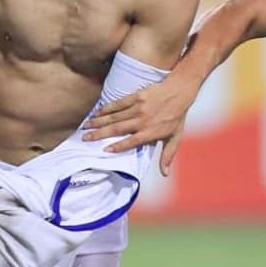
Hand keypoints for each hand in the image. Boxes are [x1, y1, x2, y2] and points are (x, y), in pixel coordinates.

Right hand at [82, 76, 197, 175]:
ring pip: (114, 117)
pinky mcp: (136, 97)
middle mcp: (142, 121)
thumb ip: (167, 156)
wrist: (179, 92)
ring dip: (99, 122)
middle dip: (100, 134)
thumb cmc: (177, 117)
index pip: (131, 142)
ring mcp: (138, 108)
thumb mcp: (175, 138)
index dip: (117, 146)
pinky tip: (97, 112)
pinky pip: (118, 104)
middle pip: (117, 129)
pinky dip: (106, 108)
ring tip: (86, 126)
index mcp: (150, 132)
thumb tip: (164, 174)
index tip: (105, 150)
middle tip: (86, 138)